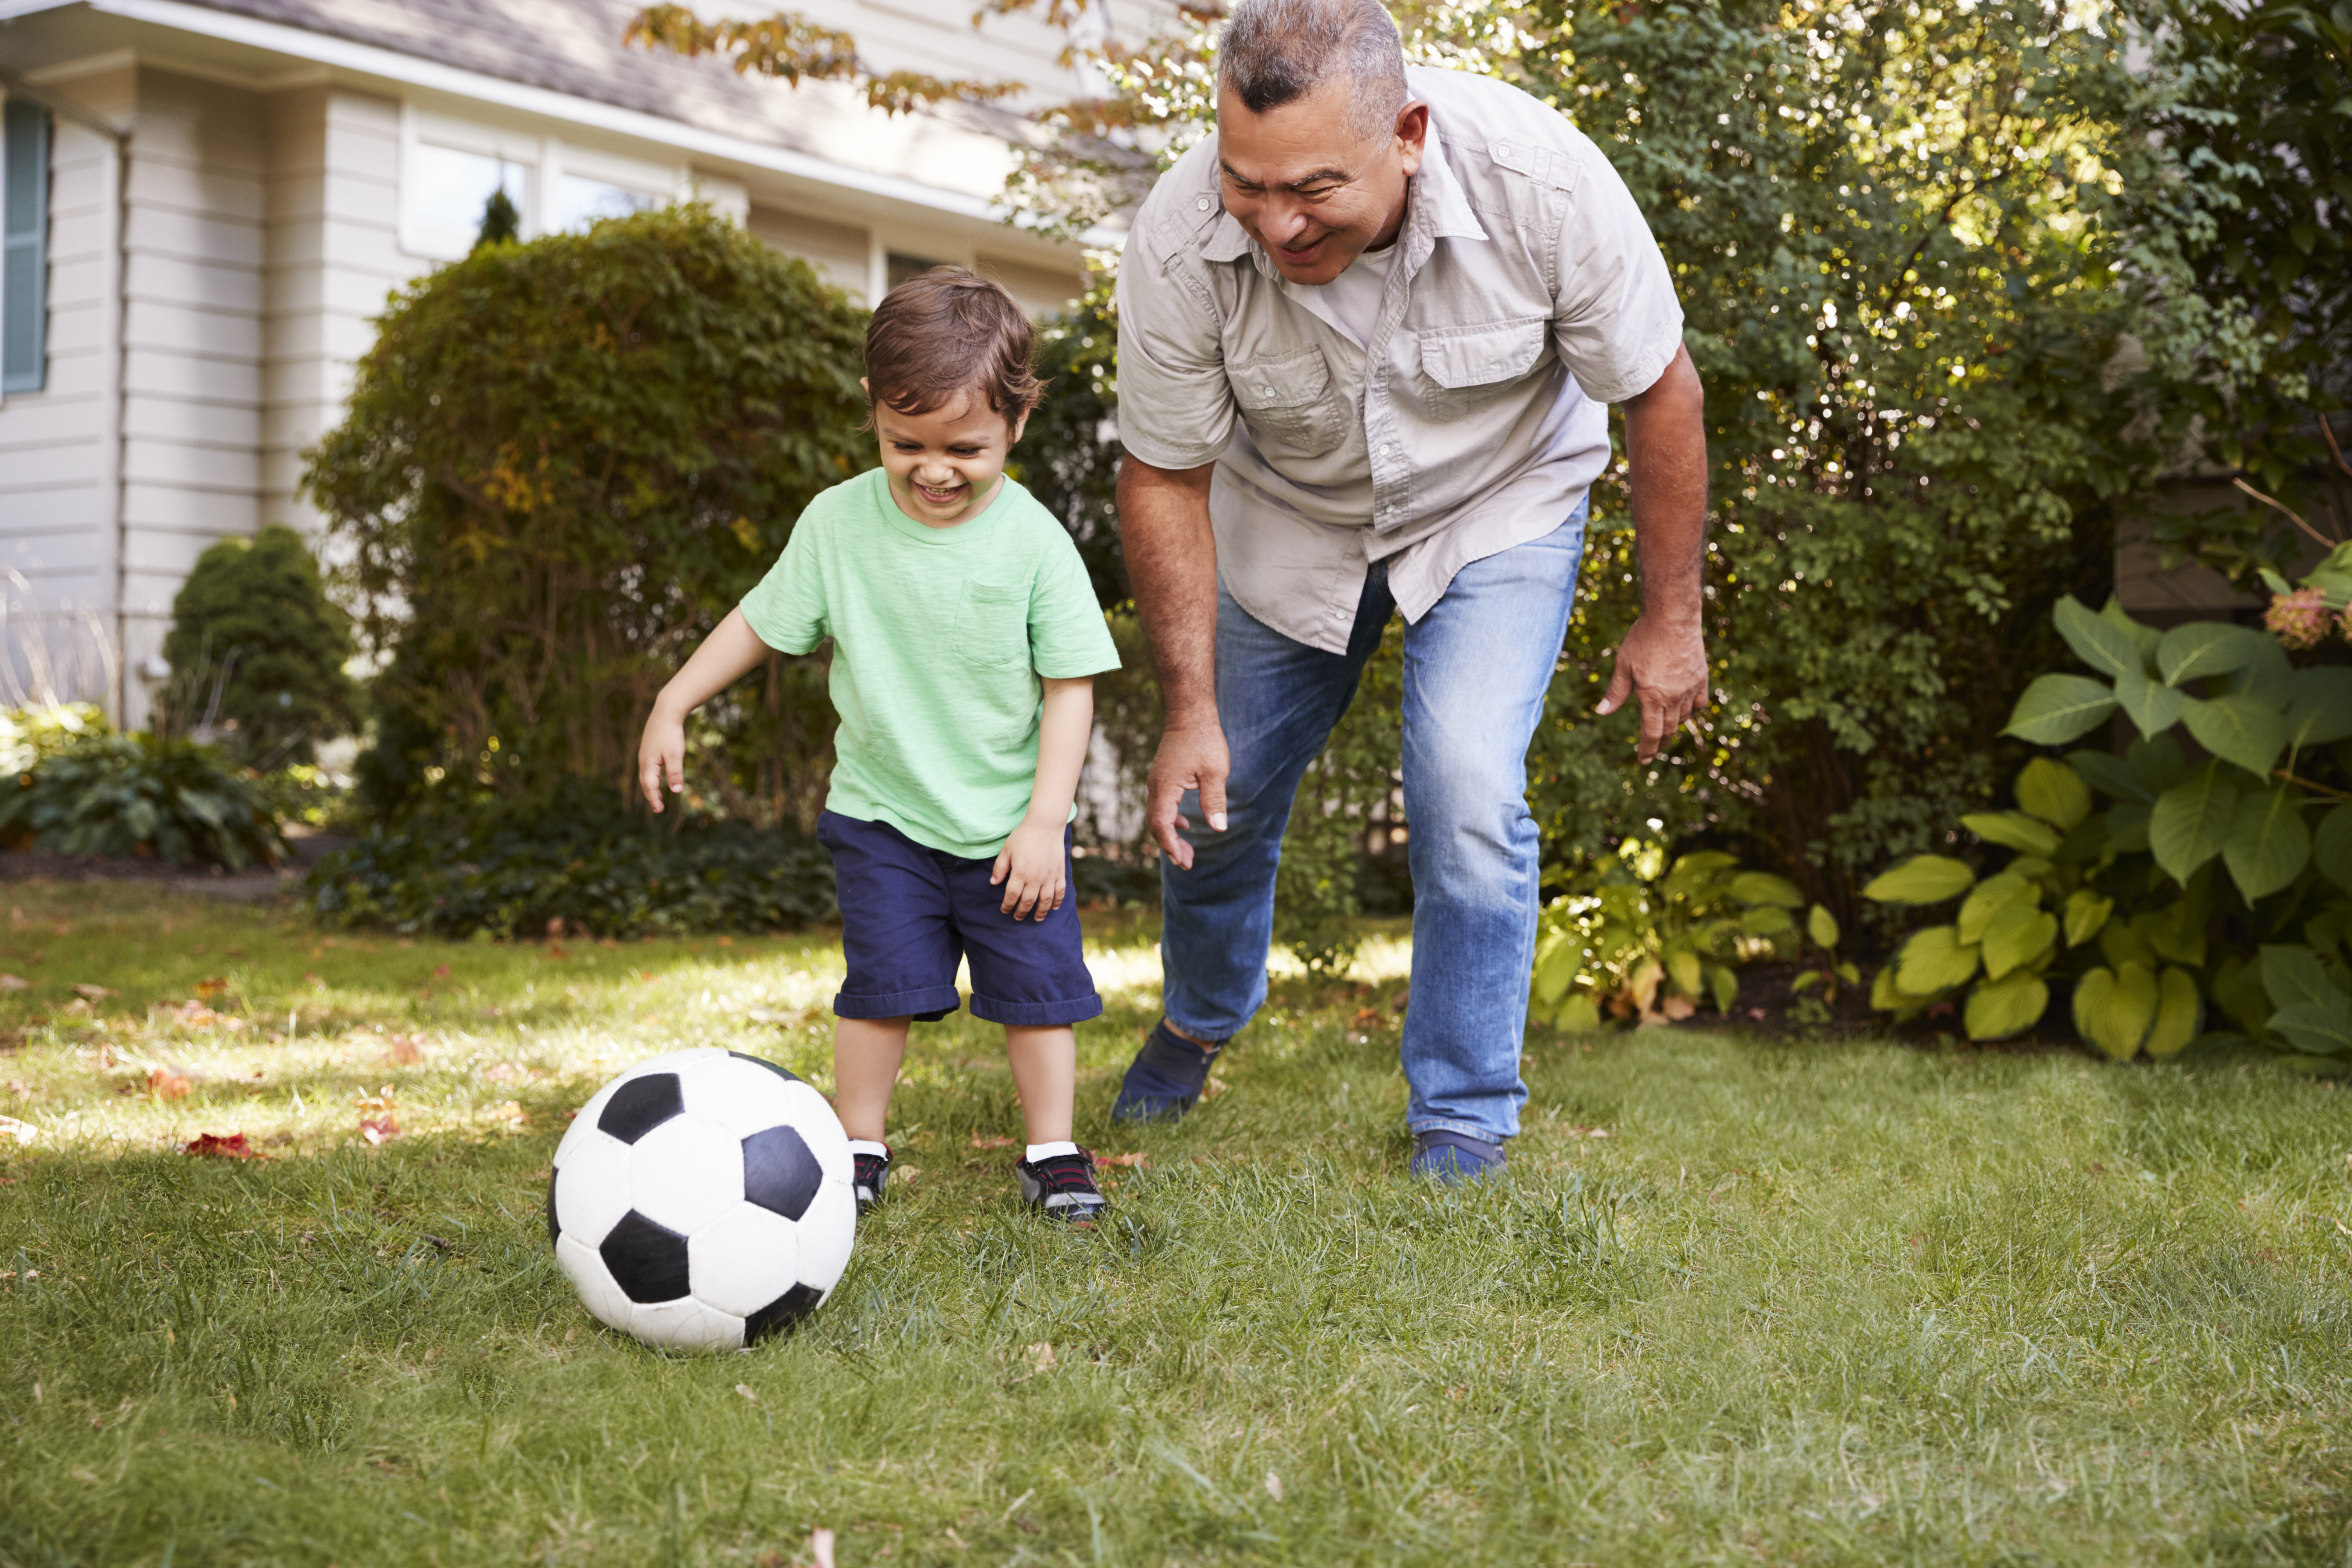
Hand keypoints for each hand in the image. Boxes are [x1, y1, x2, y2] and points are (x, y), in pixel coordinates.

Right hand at [637, 707, 685, 811]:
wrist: (666, 711)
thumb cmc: (670, 733)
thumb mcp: (676, 755)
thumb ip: (675, 773)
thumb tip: (676, 791)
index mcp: (648, 764)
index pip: (650, 787)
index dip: (654, 799)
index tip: (659, 810)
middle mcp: (643, 760)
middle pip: (645, 783)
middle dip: (651, 796)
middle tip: (658, 808)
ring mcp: (645, 754)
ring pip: (646, 775)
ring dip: (651, 787)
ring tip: (657, 796)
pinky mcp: (649, 749)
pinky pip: (649, 768)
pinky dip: (652, 777)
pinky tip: (658, 777)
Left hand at [992, 819, 1067, 919]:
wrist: (1045, 825)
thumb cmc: (1023, 836)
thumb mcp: (1007, 850)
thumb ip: (1000, 868)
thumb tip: (994, 883)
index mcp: (1020, 873)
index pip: (1012, 895)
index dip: (1008, 905)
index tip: (1005, 910)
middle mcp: (1035, 878)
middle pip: (1028, 901)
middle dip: (1021, 912)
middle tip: (1017, 917)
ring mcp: (1049, 877)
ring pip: (1045, 901)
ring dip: (1040, 912)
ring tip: (1036, 919)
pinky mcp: (1059, 873)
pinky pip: (1060, 891)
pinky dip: (1057, 901)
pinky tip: (1054, 908)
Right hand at [1146, 715, 1229, 870]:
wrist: (1190, 714)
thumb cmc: (1204, 740)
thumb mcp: (1215, 771)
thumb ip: (1214, 800)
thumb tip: (1218, 828)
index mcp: (1165, 787)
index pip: (1162, 825)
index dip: (1171, 845)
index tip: (1184, 860)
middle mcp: (1156, 787)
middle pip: (1155, 825)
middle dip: (1170, 847)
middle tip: (1188, 863)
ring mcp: (1157, 782)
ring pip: (1157, 817)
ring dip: (1170, 835)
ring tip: (1186, 851)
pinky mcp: (1162, 778)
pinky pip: (1161, 806)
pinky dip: (1170, 821)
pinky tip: (1184, 825)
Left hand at [1596, 613, 1708, 763]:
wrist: (1672, 617)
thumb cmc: (1643, 639)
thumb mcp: (1623, 665)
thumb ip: (1615, 692)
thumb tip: (1601, 712)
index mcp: (1652, 697)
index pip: (1651, 734)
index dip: (1647, 750)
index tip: (1643, 760)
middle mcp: (1673, 697)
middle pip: (1669, 729)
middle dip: (1659, 742)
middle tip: (1652, 748)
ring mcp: (1690, 687)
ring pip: (1684, 717)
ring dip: (1673, 725)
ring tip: (1665, 727)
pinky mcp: (1701, 676)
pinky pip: (1699, 702)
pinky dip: (1691, 710)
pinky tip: (1684, 709)